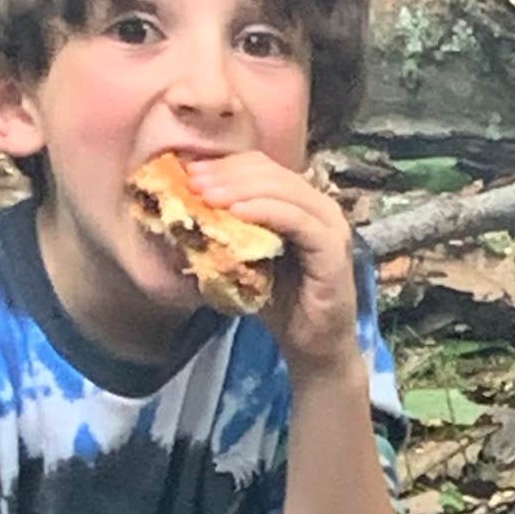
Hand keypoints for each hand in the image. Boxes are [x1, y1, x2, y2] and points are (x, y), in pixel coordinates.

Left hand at [181, 148, 361, 379]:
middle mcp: (320, 206)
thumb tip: (181, 209)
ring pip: (282, 190)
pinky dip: (265, 211)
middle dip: (227, 174)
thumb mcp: (244, 259)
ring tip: (206, 195)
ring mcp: (330, 226)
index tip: (190, 174)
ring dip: (240, 189)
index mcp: (301, 202)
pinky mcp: (333, 249)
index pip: (261, 168)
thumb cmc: (279, 304)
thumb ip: (224, 231)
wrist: (312, 347)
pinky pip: (296, 220)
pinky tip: (236, 213)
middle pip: (270, 172)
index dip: (225, 166)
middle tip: (193, 182)